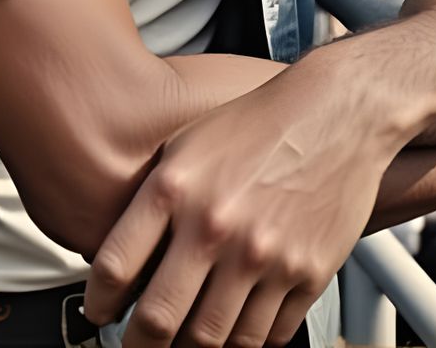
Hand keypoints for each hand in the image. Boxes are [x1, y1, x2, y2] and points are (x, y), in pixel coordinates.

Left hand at [86, 65, 391, 347]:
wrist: (337, 111)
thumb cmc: (260, 124)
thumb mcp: (189, 144)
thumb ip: (154, 201)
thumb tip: (126, 263)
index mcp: (177, 189)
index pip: (115, 269)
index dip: (98, 303)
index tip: (100, 314)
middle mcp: (216, 226)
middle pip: (159, 321)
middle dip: (139, 345)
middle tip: (138, 345)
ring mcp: (264, 256)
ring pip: (213, 340)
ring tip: (186, 340)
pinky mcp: (307, 274)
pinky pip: (267, 336)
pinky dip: (247, 341)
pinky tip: (237, 327)